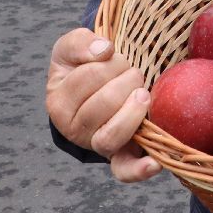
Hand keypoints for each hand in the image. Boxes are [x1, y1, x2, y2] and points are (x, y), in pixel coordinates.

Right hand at [45, 28, 161, 182]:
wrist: (96, 90)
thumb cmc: (83, 66)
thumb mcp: (72, 47)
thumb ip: (81, 43)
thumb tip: (103, 51)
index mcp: (58, 103)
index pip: (87, 77)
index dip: (109, 61)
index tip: (114, 57)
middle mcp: (73, 130)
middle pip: (104, 103)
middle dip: (126, 78)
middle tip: (132, 72)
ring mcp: (96, 145)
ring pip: (113, 134)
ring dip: (135, 109)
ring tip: (142, 93)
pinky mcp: (120, 157)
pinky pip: (125, 170)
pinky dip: (139, 170)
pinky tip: (154, 163)